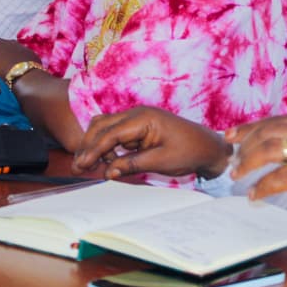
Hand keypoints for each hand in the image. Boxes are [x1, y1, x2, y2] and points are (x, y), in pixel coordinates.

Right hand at [72, 106, 230, 178]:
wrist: (208, 147)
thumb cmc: (189, 151)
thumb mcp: (161, 161)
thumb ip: (133, 164)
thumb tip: (107, 172)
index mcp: (144, 118)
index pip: (111, 133)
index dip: (93, 150)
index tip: (81, 166)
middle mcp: (137, 115)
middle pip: (102, 125)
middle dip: (88, 145)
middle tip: (78, 167)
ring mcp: (137, 120)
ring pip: (106, 129)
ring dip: (95, 146)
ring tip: (87, 167)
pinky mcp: (139, 129)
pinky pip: (116, 135)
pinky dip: (106, 147)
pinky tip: (103, 163)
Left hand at [226, 114, 286, 222]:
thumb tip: (285, 150)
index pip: (278, 120)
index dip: (251, 127)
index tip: (233, 136)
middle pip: (269, 131)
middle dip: (244, 145)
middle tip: (232, 160)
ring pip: (271, 150)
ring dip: (249, 164)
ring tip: (238, 176)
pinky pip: (282, 178)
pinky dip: (264, 186)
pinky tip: (256, 195)